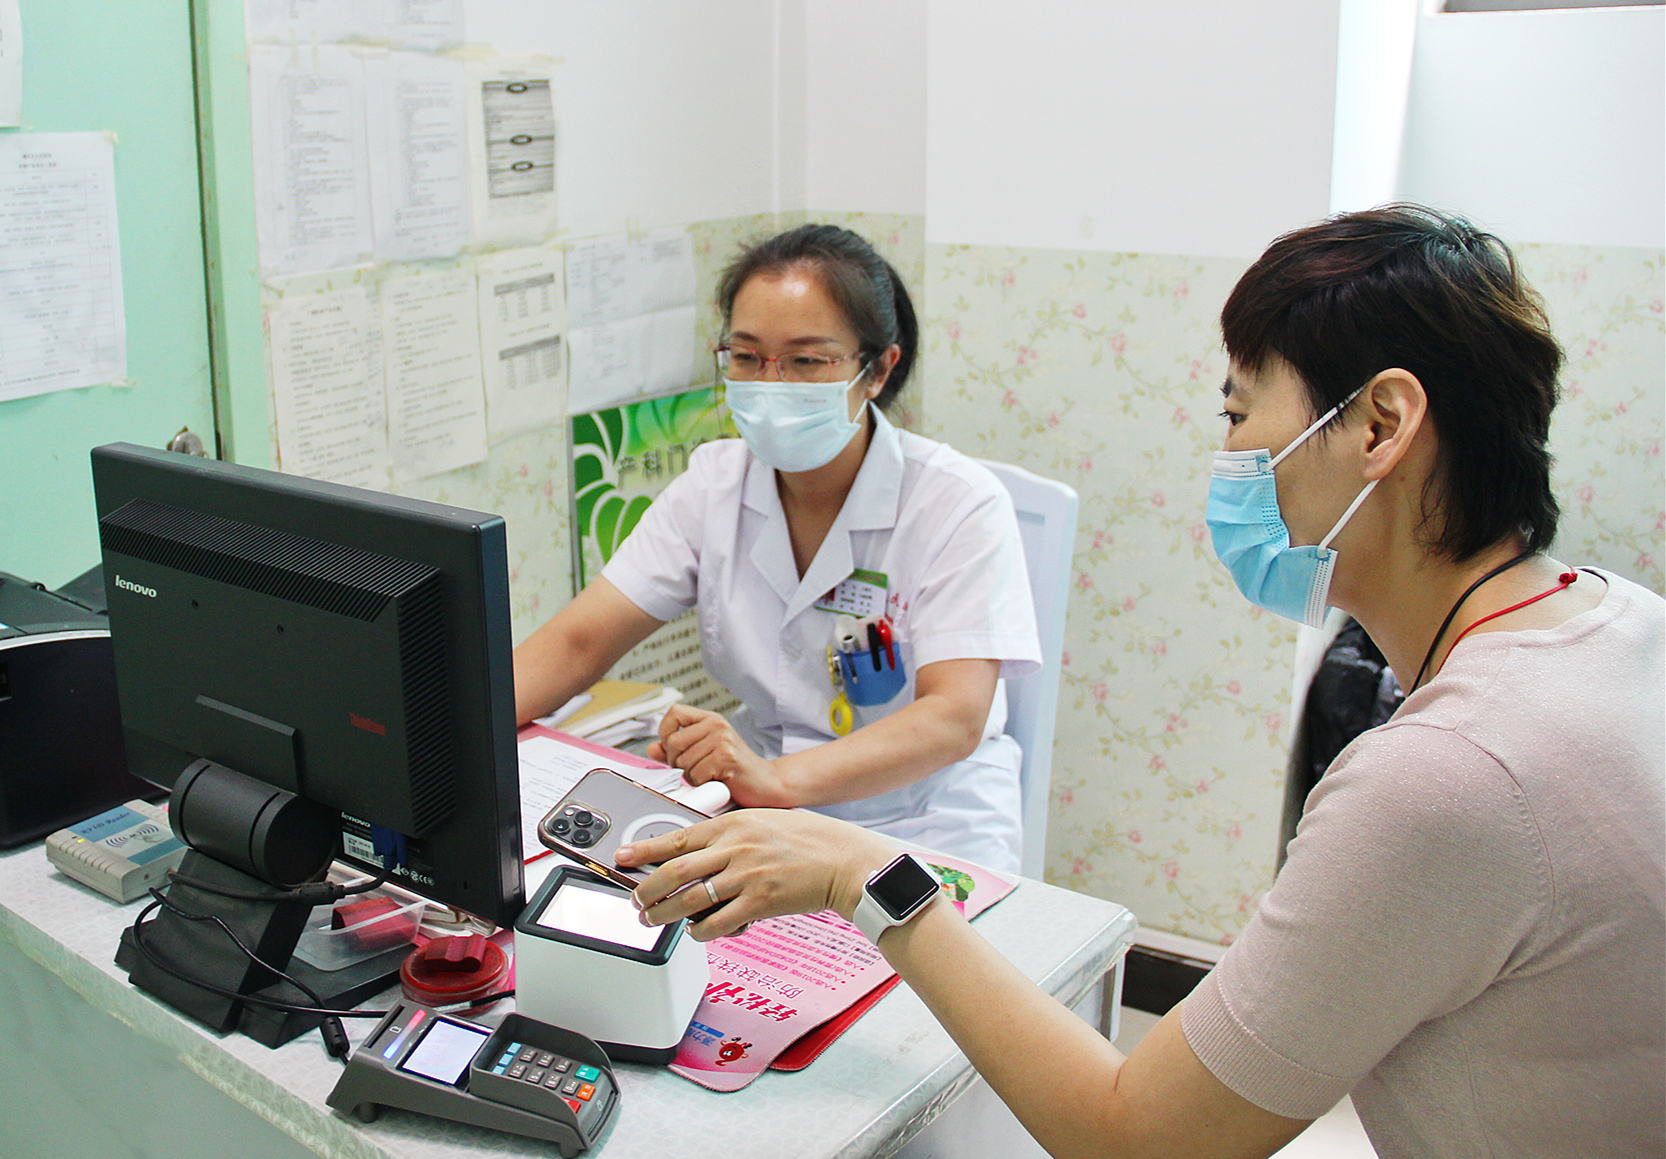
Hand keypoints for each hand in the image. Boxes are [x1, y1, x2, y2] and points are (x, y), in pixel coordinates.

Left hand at [616, 809, 896, 940]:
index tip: (623, 857)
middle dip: (646, 889)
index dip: (644, 849)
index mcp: (734, 824)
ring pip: (689, 900)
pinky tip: (698, 931)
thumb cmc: (810, 840)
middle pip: (673, 871)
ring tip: (654, 919)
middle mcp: (735, 848)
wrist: (844, 860)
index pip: (677, 838)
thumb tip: (699, 849)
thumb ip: (732, 833)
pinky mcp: (759, 903)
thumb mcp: (765, 821)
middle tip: (636, 899)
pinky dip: (700, 931)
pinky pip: (717, 923)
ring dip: (665, 914)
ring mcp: (745, 876)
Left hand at [648, 705, 792, 808]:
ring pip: (683, 762)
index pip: (673, 713)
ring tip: (710, 776)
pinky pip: (696, 774)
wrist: (767, 782)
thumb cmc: (736, 769)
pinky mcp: (727, 758)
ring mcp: (722, 740)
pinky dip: (702, 784)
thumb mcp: (705, 752)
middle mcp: (717, 725)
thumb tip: (652, 748)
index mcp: (710, 719)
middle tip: (695, 769)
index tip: (672, 748)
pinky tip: (716, 781)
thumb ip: (677, 750)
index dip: (665, 732)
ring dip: (692, 777)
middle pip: (673, 742)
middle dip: (677, 763)